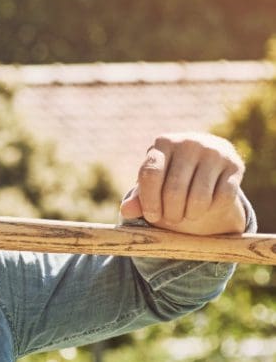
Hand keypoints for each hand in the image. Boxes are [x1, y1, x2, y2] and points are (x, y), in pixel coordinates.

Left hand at [120, 133, 246, 235]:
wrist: (206, 162)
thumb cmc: (170, 176)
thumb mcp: (152, 184)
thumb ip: (138, 198)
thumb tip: (126, 211)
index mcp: (164, 143)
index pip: (150, 174)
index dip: (149, 201)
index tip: (153, 217)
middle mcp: (189, 142)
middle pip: (174, 190)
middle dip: (170, 213)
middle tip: (171, 219)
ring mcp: (214, 152)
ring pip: (199, 197)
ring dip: (190, 214)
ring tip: (186, 215)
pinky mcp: (235, 165)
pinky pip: (222, 198)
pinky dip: (212, 210)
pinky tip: (205, 208)